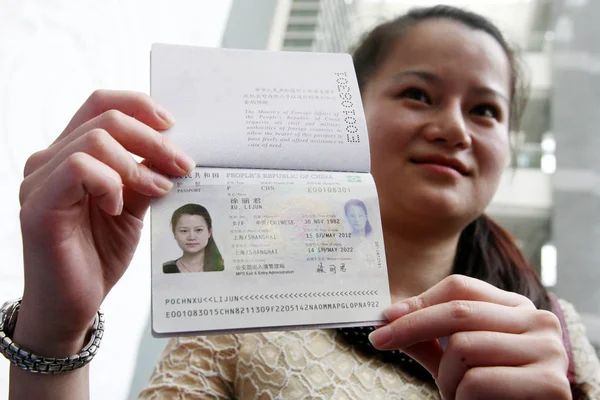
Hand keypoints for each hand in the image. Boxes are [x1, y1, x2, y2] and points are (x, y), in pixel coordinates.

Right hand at [16, 90, 193, 352]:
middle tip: (183, 164)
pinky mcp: (39, 205)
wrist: (74, 304)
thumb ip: (145, 176)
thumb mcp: (133, 207)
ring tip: (159, 190)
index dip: (139, 106)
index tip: (173, 125)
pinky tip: (119, 207)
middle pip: (104, 117)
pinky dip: (110, 183)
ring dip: (138, 164)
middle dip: (153, 139)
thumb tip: (176, 152)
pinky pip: (79, 168)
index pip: (101, 105)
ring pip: (95, 140)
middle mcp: (50, 160)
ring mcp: (40, 180)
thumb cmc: (99, 254)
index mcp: (72, 153)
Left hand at [369, 275, 570, 399]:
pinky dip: (462, 397)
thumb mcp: (454, 363)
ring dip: (447, 378)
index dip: (419, 301)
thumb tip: (389, 316)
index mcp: (517, 307)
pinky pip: (478, 381)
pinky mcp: (551, 384)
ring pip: (464, 347)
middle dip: (411, 327)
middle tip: (378, 340)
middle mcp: (539, 320)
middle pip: (458, 310)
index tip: (385, 316)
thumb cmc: (489, 396)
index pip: (460, 288)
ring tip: (458, 394)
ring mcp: (549, 350)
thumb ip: (428, 340)